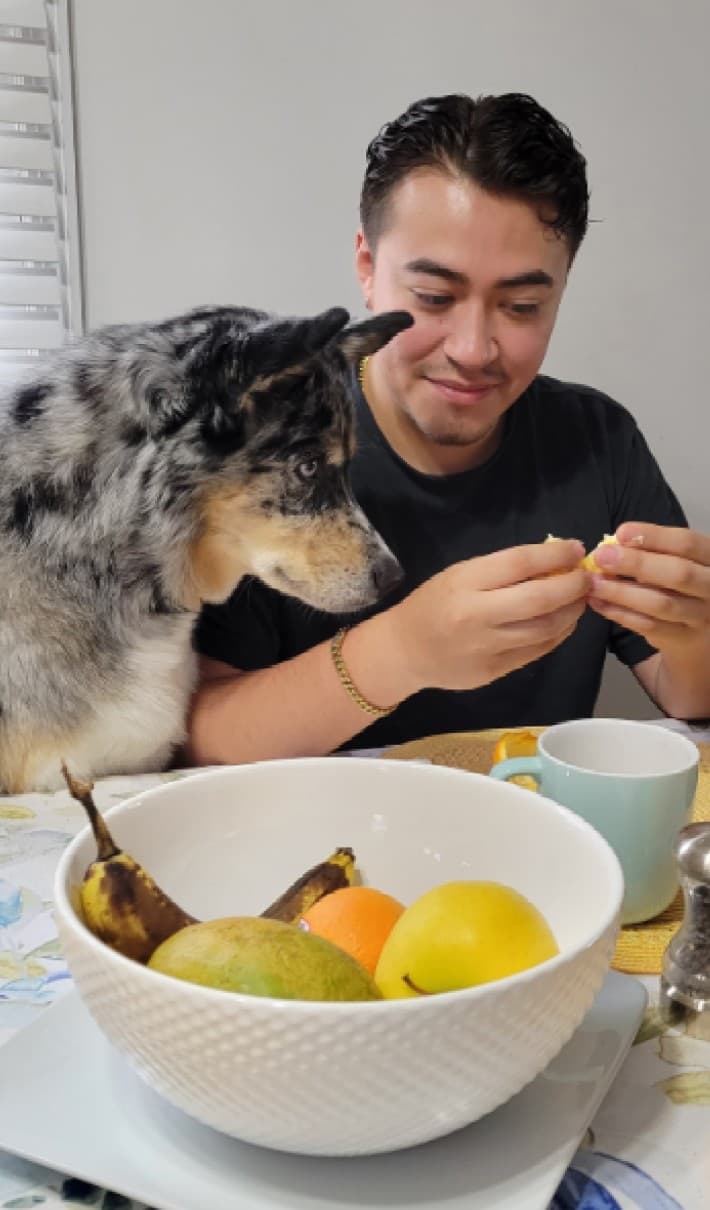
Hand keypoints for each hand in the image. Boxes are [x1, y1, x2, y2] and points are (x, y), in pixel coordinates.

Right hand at [381, 540, 588, 692]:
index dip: (555, 554)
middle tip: (586, 577)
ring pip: (546, 628)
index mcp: (464, 583)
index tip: (575, 549)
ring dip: (571, 611)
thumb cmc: (433, 604)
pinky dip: (558, 634)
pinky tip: (563, 622)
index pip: (520, 562)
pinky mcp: (494, 671)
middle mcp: (476, 615)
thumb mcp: (458, 575)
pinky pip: (538, 650)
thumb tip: (553, 560)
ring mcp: (486, 647)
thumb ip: (501, 569)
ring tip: (578, 599)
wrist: (404, 651)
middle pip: (540, 598)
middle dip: (573, 585)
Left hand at [586, 523, 709, 654]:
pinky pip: (647, 625)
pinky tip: (599, 602)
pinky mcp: (682, 639)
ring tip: (593, 583)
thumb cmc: (683, 587)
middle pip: (678, 574)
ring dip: (621, 592)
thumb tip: (614, 545)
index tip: (621, 533)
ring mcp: (700, 617)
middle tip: (602, 557)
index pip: (687, 543)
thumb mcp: (678, 562)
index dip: (654, 536)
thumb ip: (654, 552)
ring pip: (660, 604)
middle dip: (636, 564)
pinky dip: (619, 613)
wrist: (702, 634)